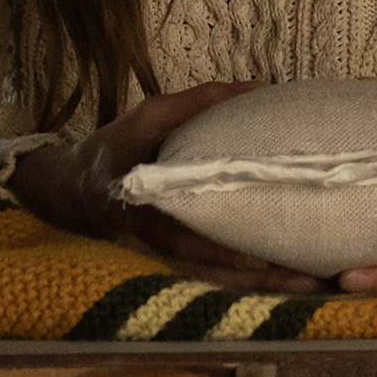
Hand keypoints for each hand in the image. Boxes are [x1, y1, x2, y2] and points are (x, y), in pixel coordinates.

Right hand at [8, 82, 320, 295]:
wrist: (67, 191)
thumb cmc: (112, 149)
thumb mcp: (148, 116)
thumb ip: (201, 103)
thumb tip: (261, 88)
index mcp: (141, 204)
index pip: (183, 234)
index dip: (222, 249)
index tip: (263, 255)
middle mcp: (152, 242)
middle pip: (210, 269)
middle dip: (257, 277)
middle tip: (305, 278)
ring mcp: (161, 261)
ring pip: (216, 282)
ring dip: (260, 288)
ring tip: (308, 287)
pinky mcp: (171, 267)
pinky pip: (212, 282)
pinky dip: (247, 285)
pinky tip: (284, 284)